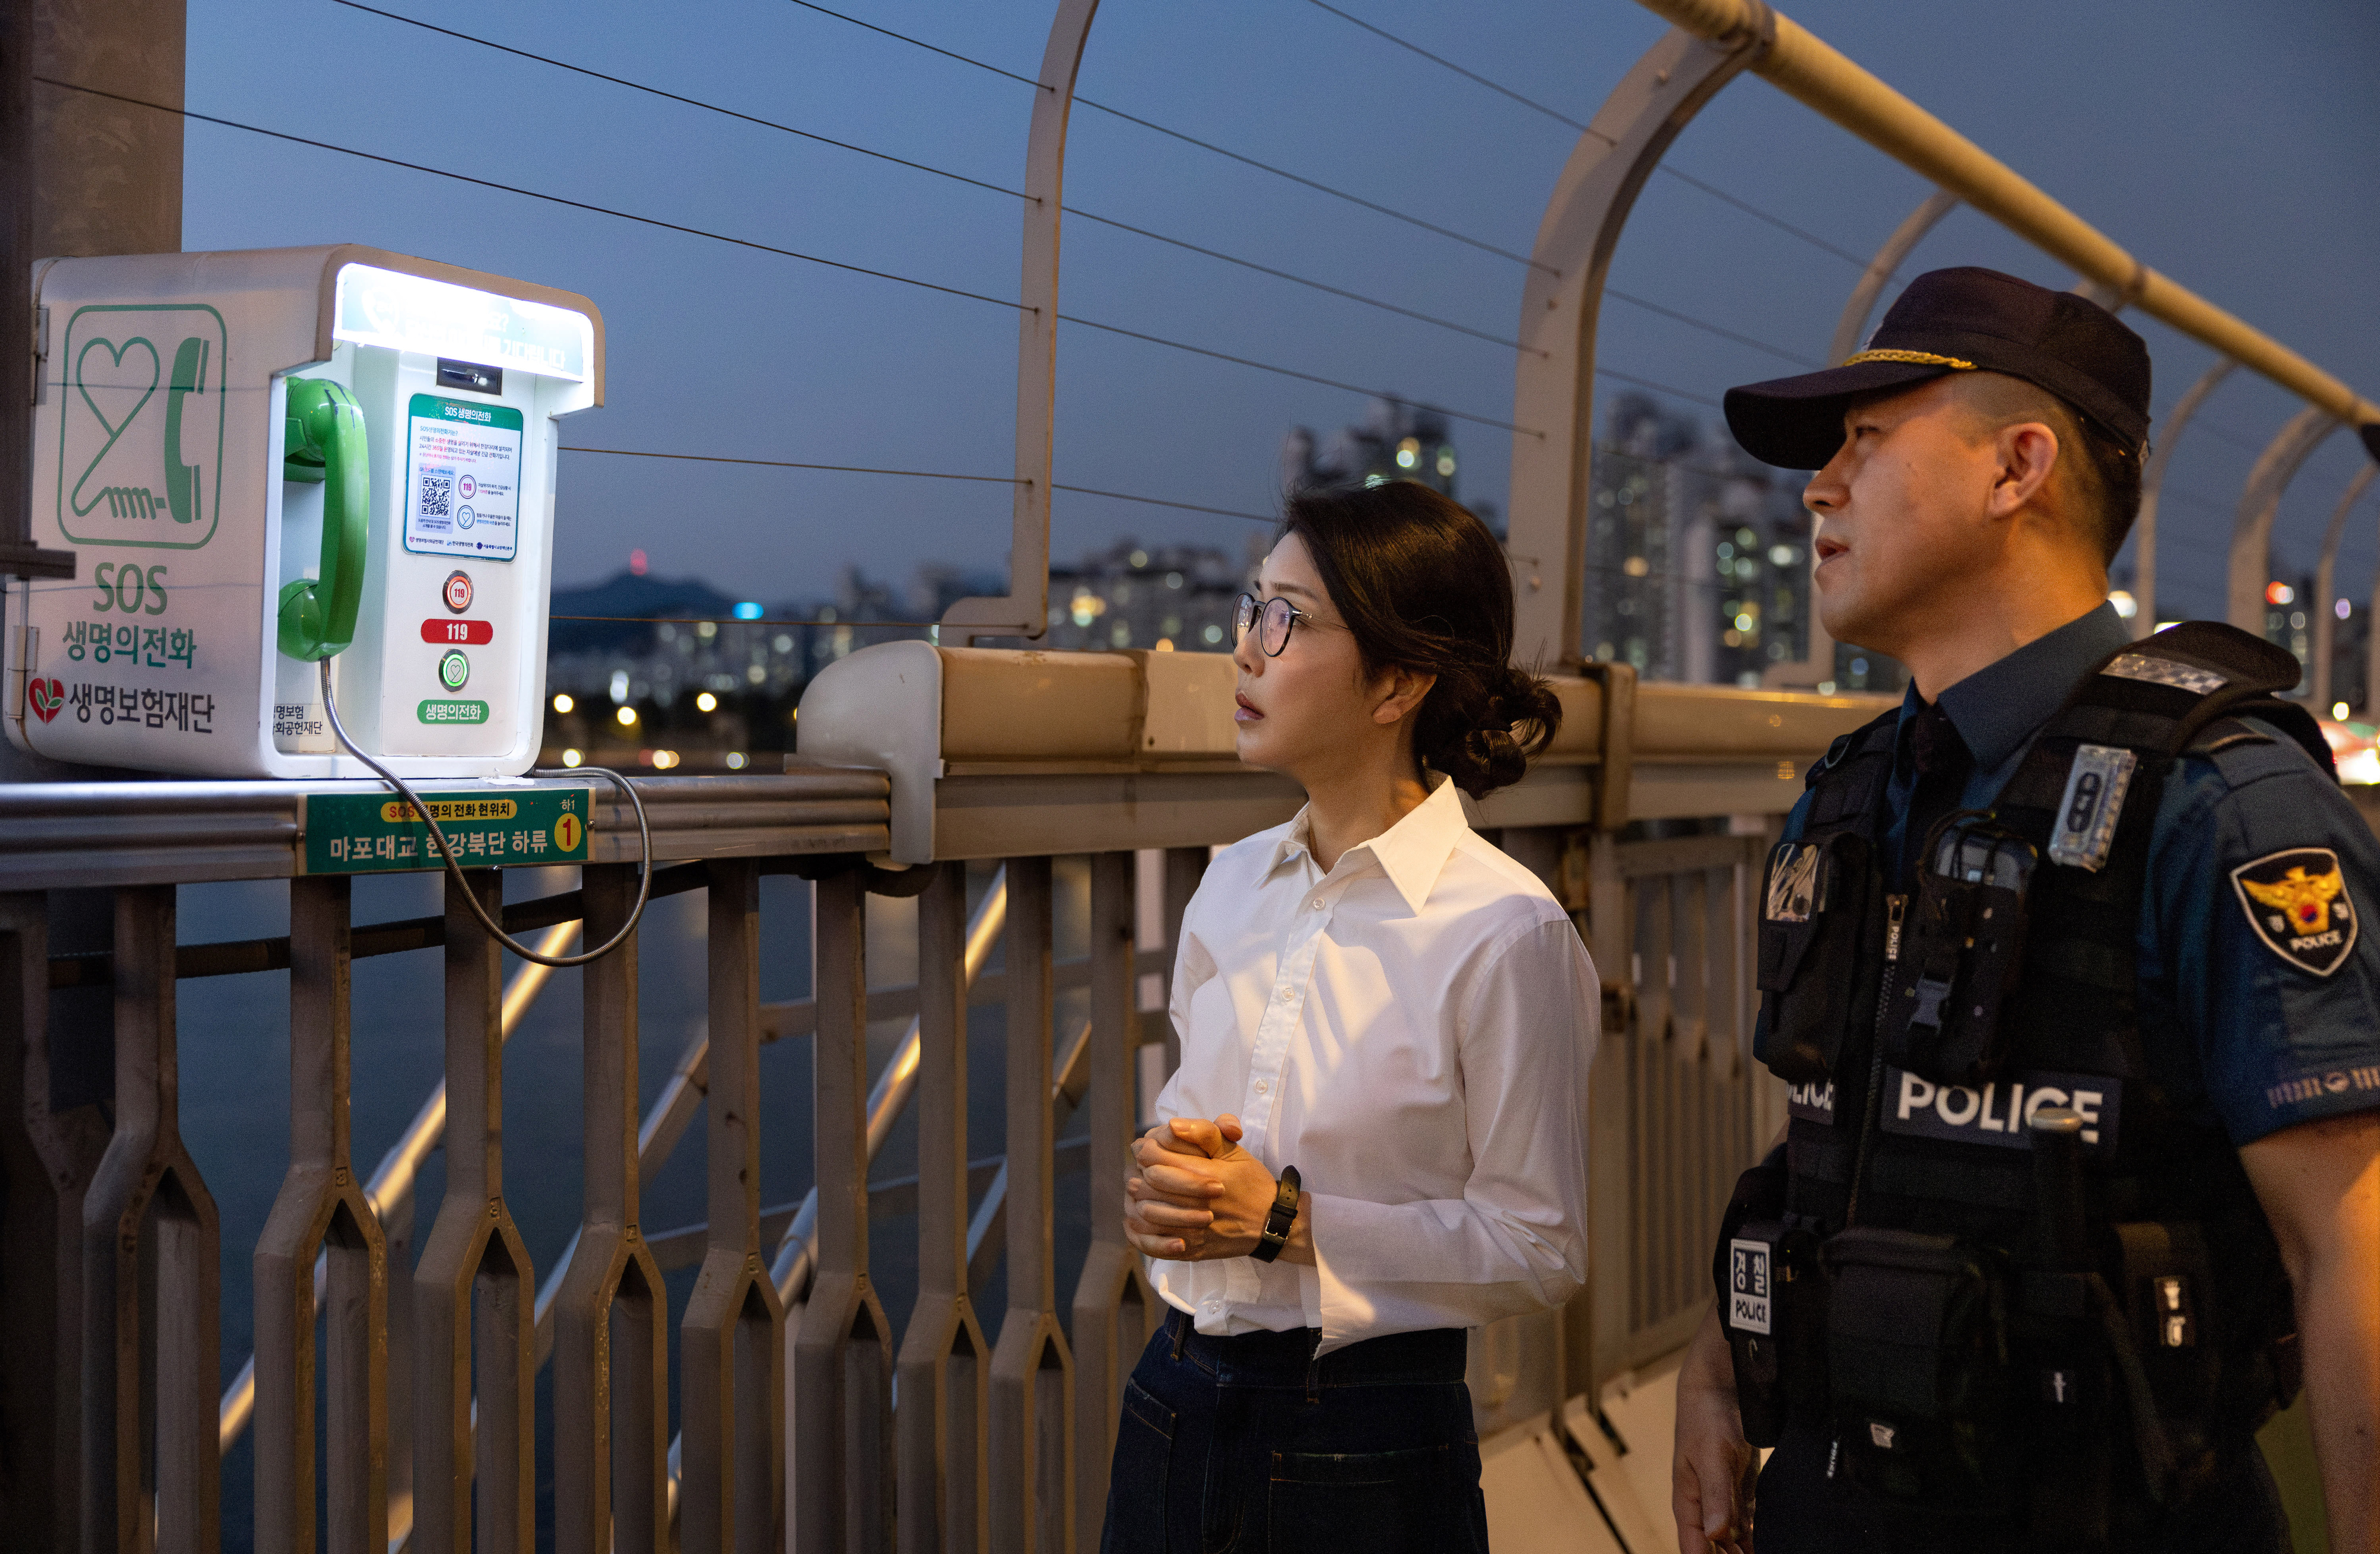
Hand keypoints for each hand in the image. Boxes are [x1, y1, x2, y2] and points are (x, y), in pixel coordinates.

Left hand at [1123, 1115, 1280, 1260]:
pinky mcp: (1193, 1250)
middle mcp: (1197, 1204)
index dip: (1144, 1151)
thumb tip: (1173, 1125)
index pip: (1154, 1160)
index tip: (1146, 1149)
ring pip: (1147, 1215)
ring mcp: (1194, 1230)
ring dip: (1139, 1201)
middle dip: (1140, 1174)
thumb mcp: (1234, 1151)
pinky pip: (1156, 1244)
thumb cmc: (1251, 1183)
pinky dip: (1143, 1232)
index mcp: (1205, 1175)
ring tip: (1142, 1193)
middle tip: (1140, 1170)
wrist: (1273, 1223)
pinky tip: (1143, 1220)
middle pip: (1147, 1186)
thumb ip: (1205, 1133)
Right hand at [1672, 1309, 1758, 1553]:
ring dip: (1748, 1550)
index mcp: (1689, 1500)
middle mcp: (1705, 1503)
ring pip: (1734, 1537)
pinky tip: (1774, 1541)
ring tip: (1774, 1553)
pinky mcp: (1741, 1485)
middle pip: (1716, 1547)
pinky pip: (1748, 1519)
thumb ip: (1716, 1494)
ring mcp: (1723, 1495)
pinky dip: (1758, 1533)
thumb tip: (1716, 1533)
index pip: (1694, 1547)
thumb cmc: (1707, 1416)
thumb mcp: (1711, 1455)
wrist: (1720, 1384)